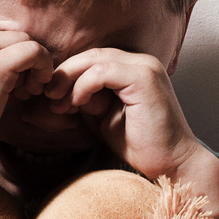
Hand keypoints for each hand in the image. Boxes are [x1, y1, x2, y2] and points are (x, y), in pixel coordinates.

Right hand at [0, 22, 55, 167]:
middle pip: (11, 35)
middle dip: (23, 59)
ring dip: (34, 63)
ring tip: (26, 92)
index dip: (8, 56)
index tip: (10, 82)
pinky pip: (33, 51)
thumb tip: (11, 62)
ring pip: (24, 40)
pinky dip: (42, 66)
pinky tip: (35, 88)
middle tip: (23, 89)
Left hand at [46, 46, 208, 182]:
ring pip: (95, 59)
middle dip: (64, 74)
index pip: (93, 58)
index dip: (68, 73)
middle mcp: (142, 61)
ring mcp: (145, 67)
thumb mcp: (102, 116)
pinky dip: (84, 86)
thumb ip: (85, 99)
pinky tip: (77, 104)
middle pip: (91, 54)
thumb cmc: (139, 144)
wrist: (170, 164)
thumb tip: (57, 89)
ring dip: (70, 80)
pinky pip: (103, 72)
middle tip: (48, 95)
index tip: (50, 96)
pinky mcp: (144, 78)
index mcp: (134, 68)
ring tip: (59, 103)